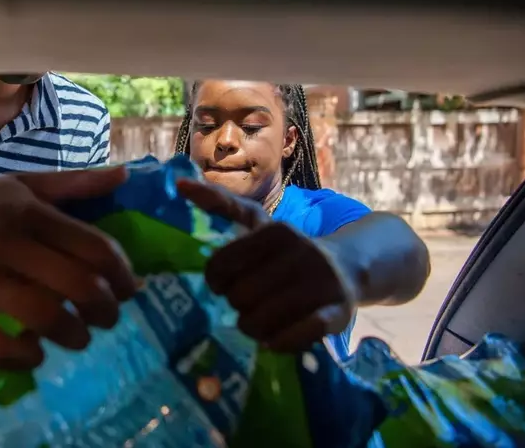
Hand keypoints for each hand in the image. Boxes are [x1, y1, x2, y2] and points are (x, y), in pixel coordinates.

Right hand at [0, 167, 137, 369]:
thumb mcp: (22, 186)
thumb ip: (74, 185)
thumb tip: (124, 175)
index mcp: (25, 211)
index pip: (93, 247)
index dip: (121, 274)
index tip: (129, 288)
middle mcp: (1, 241)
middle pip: (77, 286)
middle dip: (106, 310)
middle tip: (108, 317)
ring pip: (44, 318)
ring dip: (74, 336)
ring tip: (78, 335)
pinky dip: (26, 358)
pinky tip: (35, 351)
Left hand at [177, 179, 358, 351]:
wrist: (345, 268)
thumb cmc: (286, 249)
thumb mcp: (255, 221)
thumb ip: (219, 202)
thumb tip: (179, 183)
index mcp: (277, 231)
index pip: (221, 264)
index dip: (215, 280)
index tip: (222, 283)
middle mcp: (302, 254)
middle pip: (240, 297)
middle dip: (236, 304)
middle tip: (244, 303)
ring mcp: (322, 285)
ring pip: (261, 321)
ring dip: (252, 327)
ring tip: (257, 321)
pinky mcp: (337, 315)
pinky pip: (294, 338)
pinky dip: (278, 342)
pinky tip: (275, 337)